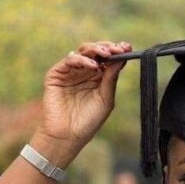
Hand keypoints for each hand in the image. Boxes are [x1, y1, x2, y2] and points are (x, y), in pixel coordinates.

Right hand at [37, 40, 131, 154]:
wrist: (68, 136)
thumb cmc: (88, 122)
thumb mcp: (105, 99)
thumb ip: (111, 78)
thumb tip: (121, 57)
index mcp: (97, 78)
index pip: (108, 59)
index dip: (117, 51)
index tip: (127, 47)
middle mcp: (84, 72)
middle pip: (96, 52)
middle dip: (107, 47)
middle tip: (117, 48)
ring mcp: (70, 72)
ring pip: (82, 52)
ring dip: (95, 50)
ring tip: (106, 54)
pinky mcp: (56, 74)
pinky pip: (69, 60)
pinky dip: (81, 60)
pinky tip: (92, 65)